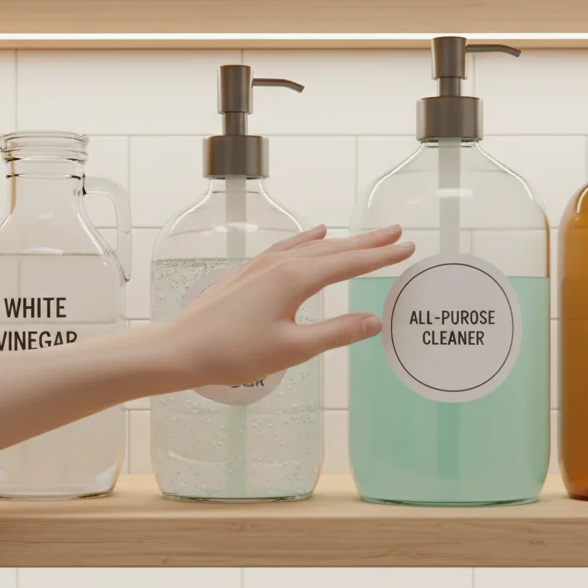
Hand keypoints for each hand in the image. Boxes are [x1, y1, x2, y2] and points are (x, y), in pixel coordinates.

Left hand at [163, 224, 413, 387]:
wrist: (181, 349)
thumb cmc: (233, 353)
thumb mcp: (293, 349)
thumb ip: (336, 333)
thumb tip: (374, 321)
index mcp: (295, 279)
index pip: (349, 263)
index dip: (381, 256)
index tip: (407, 247)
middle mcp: (281, 264)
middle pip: (335, 248)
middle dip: (368, 242)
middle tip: (398, 233)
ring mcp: (263, 265)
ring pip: (313, 246)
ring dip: (344, 241)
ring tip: (368, 236)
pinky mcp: (250, 272)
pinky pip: (290, 246)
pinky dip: (309, 239)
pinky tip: (317, 234)